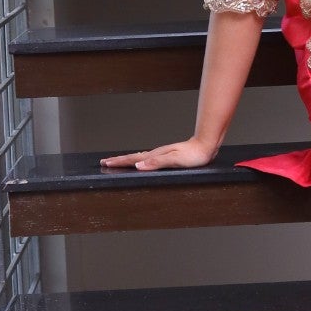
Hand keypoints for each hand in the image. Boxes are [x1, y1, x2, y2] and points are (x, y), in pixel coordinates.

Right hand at [100, 138, 216, 171]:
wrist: (205, 145)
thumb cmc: (193, 155)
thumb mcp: (174, 160)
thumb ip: (157, 163)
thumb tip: (139, 165)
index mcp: (155, 156)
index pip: (133, 160)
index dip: (119, 162)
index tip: (106, 163)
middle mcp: (156, 154)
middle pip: (133, 157)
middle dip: (118, 160)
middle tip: (105, 162)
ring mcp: (161, 154)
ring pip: (139, 157)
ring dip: (127, 160)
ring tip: (118, 161)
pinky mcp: (167, 155)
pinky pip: (147, 158)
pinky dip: (139, 160)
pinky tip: (141, 162)